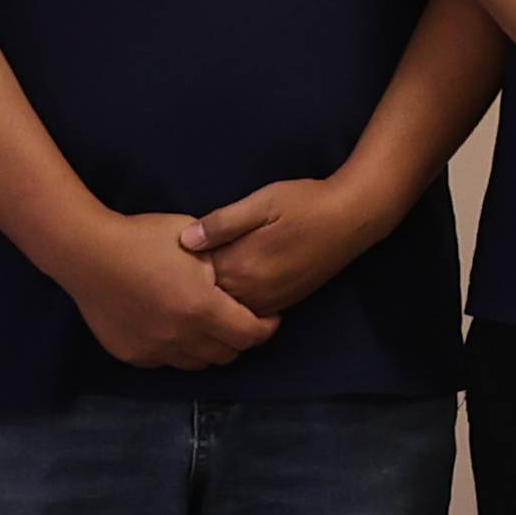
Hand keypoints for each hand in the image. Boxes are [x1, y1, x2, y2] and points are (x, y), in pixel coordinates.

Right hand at [56, 210, 279, 372]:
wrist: (87, 254)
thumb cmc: (143, 238)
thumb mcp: (194, 242)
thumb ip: (223, 266)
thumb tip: (246, 279)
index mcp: (202, 308)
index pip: (251, 334)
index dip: (267, 327)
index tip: (269, 316)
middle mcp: (181, 337)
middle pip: (228, 354)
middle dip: (240, 339)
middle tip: (239, 319)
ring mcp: (154, 349)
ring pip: (198, 363)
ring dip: (210, 348)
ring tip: (208, 325)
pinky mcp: (133, 355)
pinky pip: (167, 361)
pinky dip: (178, 349)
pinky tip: (174, 327)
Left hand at [189, 171, 413, 321]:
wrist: (354, 218)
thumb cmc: (306, 203)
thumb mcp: (262, 202)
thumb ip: (222, 223)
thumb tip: (184, 240)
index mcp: (243, 266)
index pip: (195, 279)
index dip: (176, 270)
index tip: (161, 257)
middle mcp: (254, 291)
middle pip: (207, 300)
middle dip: (189, 290)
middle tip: (169, 275)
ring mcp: (270, 300)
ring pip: (227, 311)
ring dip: (210, 301)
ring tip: (191, 286)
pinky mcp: (284, 301)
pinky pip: (248, 312)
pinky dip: (232, 305)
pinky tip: (224, 289)